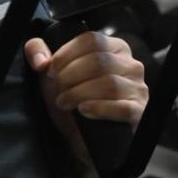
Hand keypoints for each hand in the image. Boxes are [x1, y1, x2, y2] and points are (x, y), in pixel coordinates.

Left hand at [25, 30, 147, 171]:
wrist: (83, 137)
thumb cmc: (72, 99)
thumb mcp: (52, 73)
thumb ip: (38, 52)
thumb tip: (40, 61)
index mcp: (114, 48)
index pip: (91, 40)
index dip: (66, 54)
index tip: (51, 70)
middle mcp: (131, 65)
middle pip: (99, 61)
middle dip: (70, 76)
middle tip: (59, 89)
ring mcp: (139, 88)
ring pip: (109, 83)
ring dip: (79, 93)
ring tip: (66, 102)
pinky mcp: (139, 111)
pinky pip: (122, 107)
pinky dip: (99, 108)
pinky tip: (84, 111)